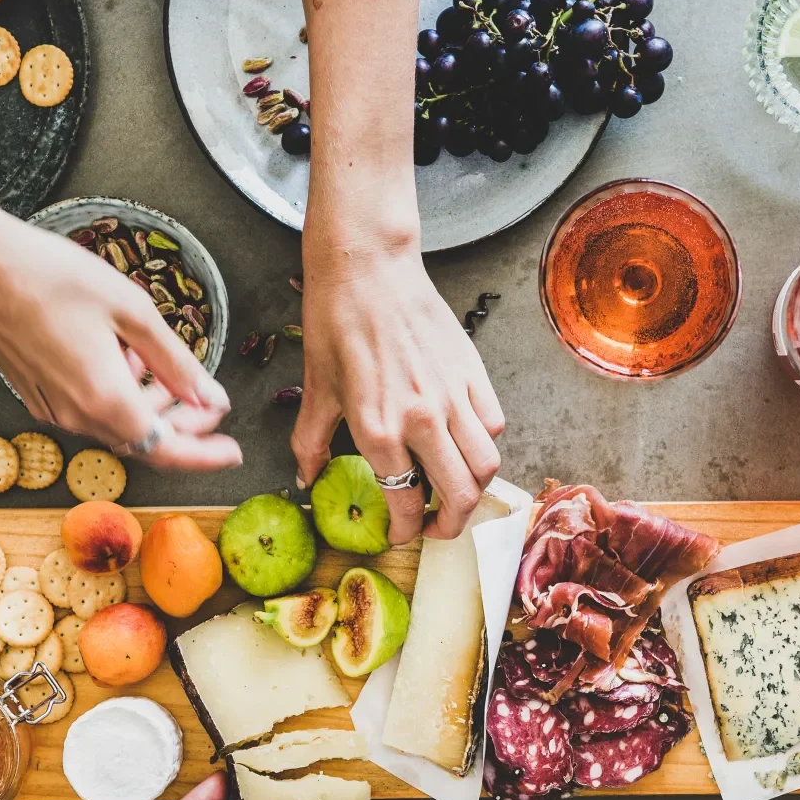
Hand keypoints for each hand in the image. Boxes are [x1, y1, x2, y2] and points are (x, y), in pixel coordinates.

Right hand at [0, 201, 242, 470]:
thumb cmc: (50, 276)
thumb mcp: (131, 310)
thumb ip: (175, 361)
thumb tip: (209, 397)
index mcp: (105, 399)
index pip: (167, 449)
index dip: (205, 455)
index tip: (234, 450)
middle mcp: (76, 414)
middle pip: (143, 440)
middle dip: (183, 425)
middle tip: (210, 400)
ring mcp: (51, 407)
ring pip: (116, 424)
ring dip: (150, 407)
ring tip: (168, 372)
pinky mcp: (35, 393)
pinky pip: (88, 408)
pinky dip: (118, 395)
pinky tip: (126, 359)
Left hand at [292, 235, 503, 541]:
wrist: (367, 267)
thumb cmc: (336, 322)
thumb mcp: (316, 389)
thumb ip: (310, 442)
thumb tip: (306, 477)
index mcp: (379, 429)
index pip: (407, 502)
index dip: (406, 530)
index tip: (401, 532)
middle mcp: (422, 420)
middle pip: (461, 496)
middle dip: (450, 525)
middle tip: (435, 526)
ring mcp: (453, 396)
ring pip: (487, 466)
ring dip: (474, 488)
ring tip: (455, 489)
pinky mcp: (472, 373)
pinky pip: (493, 424)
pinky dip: (484, 443)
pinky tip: (463, 441)